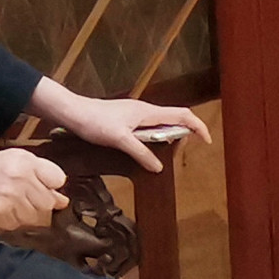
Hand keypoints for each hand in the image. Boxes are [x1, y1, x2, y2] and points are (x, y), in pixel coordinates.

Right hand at [0, 148, 68, 231]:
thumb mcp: (10, 159)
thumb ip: (39, 172)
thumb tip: (61, 198)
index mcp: (23, 160)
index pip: (58, 179)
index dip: (52, 186)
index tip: (45, 189)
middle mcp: (18, 178)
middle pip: (48, 202)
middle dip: (41, 205)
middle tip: (24, 201)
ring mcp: (7, 198)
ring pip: (35, 217)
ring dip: (26, 216)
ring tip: (10, 206)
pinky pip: (16, 226)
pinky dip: (11, 223)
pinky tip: (0, 212)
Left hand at [38, 87, 205, 175]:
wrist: (72, 112)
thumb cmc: (95, 121)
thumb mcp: (120, 140)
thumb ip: (141, 153)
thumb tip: (159, 167)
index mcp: (148, 112)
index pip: (182, 115)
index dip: (198, 126)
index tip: (206, 140)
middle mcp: (144, 110)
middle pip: (174, 118)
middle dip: (185, 132)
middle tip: (184, 151)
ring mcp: (135, 114)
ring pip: (160, 123)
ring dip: (168, 136)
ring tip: (167, 152)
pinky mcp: (125, 119)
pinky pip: (148, 127)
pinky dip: (155, 137)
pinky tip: (146, 148)